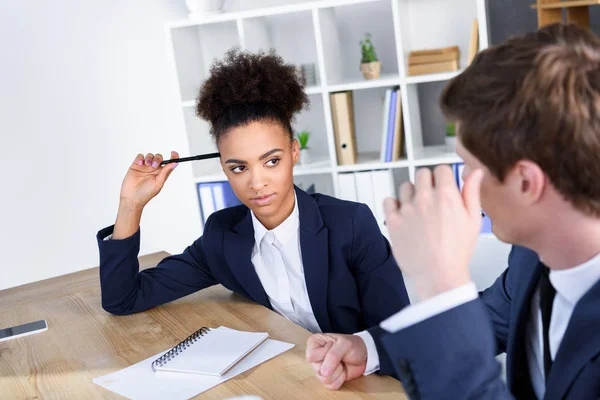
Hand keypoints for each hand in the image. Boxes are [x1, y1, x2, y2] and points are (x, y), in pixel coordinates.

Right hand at [119, 151, 178, 208]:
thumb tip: (175, 163)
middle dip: (157, 159)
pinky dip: (141, 158)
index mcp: (161, 174)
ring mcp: (145, 167)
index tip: (174, 153)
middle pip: (159, 158)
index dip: (173, 157)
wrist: (132, 197)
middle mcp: (154, 169)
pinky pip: (140, 156)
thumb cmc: (146, 193)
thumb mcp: (158, 183)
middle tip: (154, 165)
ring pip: (150, 155)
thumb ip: (165, 172)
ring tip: (147, 164)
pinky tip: (141, 164)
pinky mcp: (136, 165)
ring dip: (149, 158)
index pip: (169, 163)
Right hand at [305, 333, 366, 389]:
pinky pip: (329, 385)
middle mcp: (315, 357)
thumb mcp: (345, 344)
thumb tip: (323, 372)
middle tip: (340, 357)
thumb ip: (333, 355)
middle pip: (317, 369)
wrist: (364, 355)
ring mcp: (321, 368)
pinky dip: (339, 380)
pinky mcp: (328, 378)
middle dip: (333, 366)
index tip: (334, 347)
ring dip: (337, 373)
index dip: (324, 354)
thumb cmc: (353, 345)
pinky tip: (343, 372)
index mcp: (315, 343)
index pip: (311, 356)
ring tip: (342, 364)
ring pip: (323, 379)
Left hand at [384, 165, 483, 300]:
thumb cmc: (457, 252)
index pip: (441, 169)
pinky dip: (394, 205)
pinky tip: (403, 214)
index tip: (443, 184)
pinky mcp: (394, 221)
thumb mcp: (473, 220)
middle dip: (428, 182)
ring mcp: (407, 209)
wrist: (438, 275)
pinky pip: (388, 201)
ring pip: (405, 186)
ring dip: (411, 193)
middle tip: (431, 197)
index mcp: (446, 196)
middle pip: (422, 174)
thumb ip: (472, 192)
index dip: (443, 177)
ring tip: (418, 209)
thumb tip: (475, 172)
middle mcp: (425, 198)